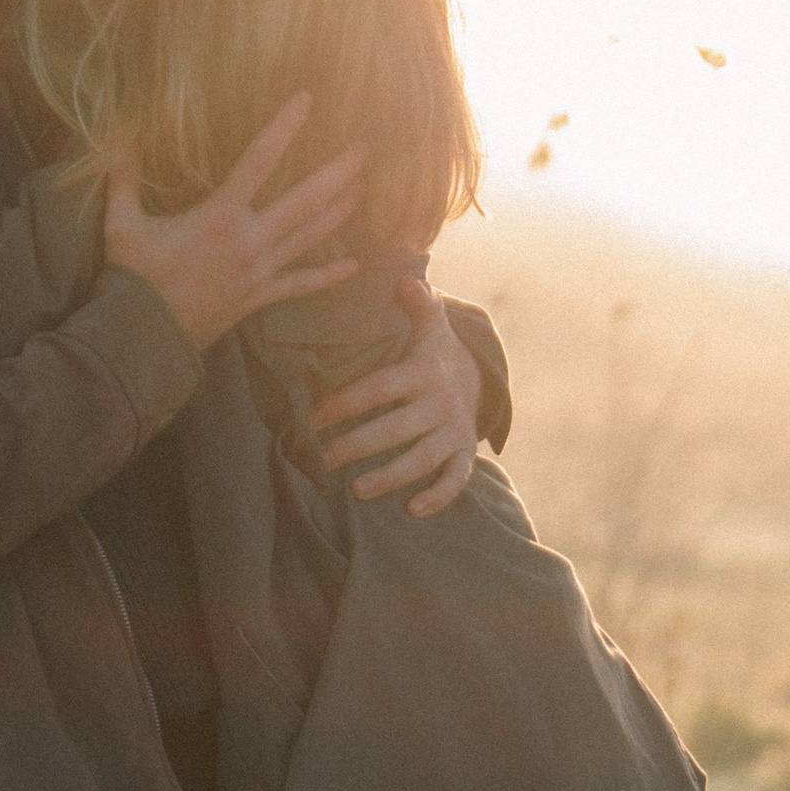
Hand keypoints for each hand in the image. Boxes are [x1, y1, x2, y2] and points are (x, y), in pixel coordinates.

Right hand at [100, 94, 362, 348]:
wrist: (144, 339)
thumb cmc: (132, 278)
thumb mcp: (121, 223)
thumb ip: (123, 176)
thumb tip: (120, 132)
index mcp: (218, 217)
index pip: (258, 161)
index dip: (283, 128)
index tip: (306, 99)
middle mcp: (249, 241)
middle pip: (306, 200)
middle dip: (338, 172)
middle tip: (366, 147)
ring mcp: (260, 272)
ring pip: (311, 236)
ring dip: (340, 210)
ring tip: (365, 186)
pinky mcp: (260, 298)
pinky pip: (301, 285)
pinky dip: (328, 277)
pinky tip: (354, 267)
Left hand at [311, 275, 484, 515]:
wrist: (477, 378)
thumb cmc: (433, 352)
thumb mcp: (429, 325)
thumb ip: (417, 304)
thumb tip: (408, 280)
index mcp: (425, 371)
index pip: (379, 388)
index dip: (345, 403)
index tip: (312, 417)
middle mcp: (442, 402)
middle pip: (395, 429)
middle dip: (356, 445)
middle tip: (321, 458)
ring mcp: (455, 431)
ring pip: (422, 459)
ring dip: (390, 476)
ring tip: (355, 489)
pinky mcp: (465, 453)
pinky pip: (456, 479)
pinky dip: (438, 497)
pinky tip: (412, 510)